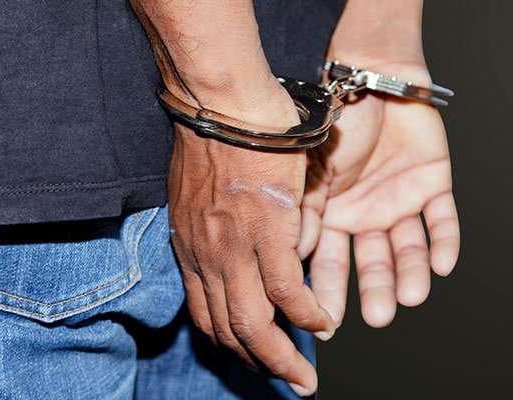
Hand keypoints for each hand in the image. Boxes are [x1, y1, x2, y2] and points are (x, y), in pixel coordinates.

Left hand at [131, 3, 334, 394]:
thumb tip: (230, 248)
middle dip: (257, 364)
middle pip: (228, 329)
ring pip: (255, 323)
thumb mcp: (195, 195)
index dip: (228, 342)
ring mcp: (234, 248)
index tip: (249, 356)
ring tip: (303, 376)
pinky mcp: (266, 232)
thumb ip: (208, 229)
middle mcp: (207, 258)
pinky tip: (322, 323)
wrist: (220, 105)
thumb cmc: (210, 139)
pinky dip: (306, 314)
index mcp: (190, 250)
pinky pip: (288, 290)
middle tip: (285, 382)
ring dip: (282, 356)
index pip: (205, 314)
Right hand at [300, 62, 459, 328]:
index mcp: (335, 215)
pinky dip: (444, 241)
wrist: (371, 77)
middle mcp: (367, 214)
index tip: (327, 322)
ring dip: (411, 272)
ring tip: (411, 296)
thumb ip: (307, 213)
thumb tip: (297, 257)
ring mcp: (401, 200)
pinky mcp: (434, 184)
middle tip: (378, 318)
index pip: (331, 261)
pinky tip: (443, 265)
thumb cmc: (336, 121)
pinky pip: (442, 219)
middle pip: (373, 260)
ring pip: (409, 246)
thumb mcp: (312, 170)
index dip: (329, 290)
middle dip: (376, 288)